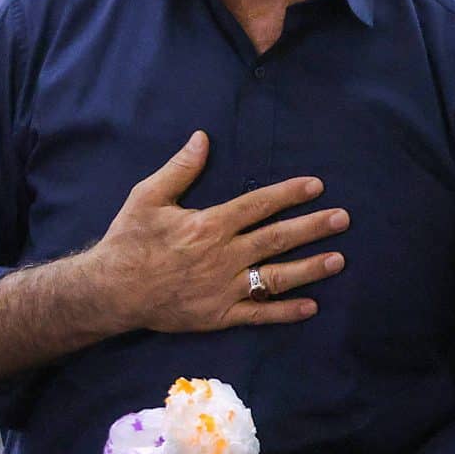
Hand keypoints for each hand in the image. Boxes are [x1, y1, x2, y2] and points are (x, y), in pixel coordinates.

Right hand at [85, 132, 348, 334]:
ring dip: (310, 268)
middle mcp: (223, 256)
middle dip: (313, 227)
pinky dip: (286, 312)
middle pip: (277, 238)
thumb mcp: (148, 196)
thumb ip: (180, 169)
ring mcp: (224, 288)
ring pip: (276, 277)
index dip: (289, 194)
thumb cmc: (128, 240)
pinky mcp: (219, 315)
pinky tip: (312, 305)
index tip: (316, 186)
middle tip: (343, 218)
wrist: (111, 291)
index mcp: (209, 225)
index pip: (258, 205)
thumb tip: (202, 138)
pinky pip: (259, 314)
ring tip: (339, 258)